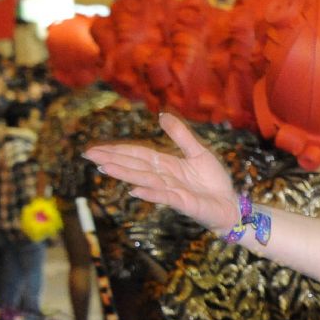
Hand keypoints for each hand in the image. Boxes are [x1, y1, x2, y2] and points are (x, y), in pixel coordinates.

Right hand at [84, 113, 238, 233]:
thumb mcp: (198, 152)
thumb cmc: (214, 181)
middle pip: (135, 166)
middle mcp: (164, 178)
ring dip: (125, 174)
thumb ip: (181, 135)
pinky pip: (165, 197)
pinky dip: (150, 194)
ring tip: (104, 168)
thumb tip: (162, 115)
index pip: (137, 155)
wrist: (230, 205)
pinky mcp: (184, 203)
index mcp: (166, 165)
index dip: (117, 151)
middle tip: (88, 156)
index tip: (94, 148)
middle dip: (113, 160)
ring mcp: (172, 191)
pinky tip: (135, 190)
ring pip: (145, 180)